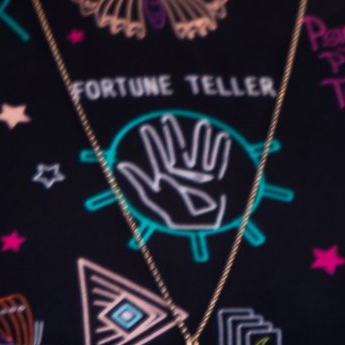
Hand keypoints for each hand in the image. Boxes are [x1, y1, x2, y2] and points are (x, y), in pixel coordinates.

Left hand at [114, 112, 230, 231]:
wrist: (204, 226)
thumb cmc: (178, 217)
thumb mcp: (153, 199)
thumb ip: (138, 182)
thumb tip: (122, 166)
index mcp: (169, 179)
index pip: (158, 157)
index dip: (152, 143)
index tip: (146, 129)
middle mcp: (184, 175)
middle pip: (177, 150)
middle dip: (172, 134)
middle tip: (167, 117)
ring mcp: (200, 176)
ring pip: (199, 151)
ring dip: (201, 138)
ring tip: (203, 123)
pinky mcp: (216, 181)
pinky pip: (219, 161)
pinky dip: (221, 150)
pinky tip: (222, 137)